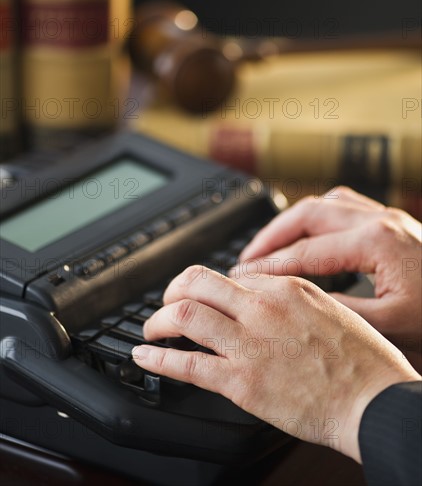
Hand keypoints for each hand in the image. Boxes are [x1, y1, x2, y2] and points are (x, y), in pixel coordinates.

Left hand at [132, 266, 419, 461]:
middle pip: (196, 282)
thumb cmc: (360, 360)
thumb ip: (291, 299)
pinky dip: (157, 359)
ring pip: (183, 316)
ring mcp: (248, 343)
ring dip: (157, 321)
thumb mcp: (330, 309)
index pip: (230, 275)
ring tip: (151, 329)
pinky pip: (185, 364)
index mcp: (285, 288)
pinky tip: (144, 357)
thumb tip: (262, 295)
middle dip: (172, 290)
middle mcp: (261, 308)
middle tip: (166, 303)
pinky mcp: (240, 381)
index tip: (203, 298)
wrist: (372, 402)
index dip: (210, 288)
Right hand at [235, 186, 421, 355]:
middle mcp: (379, 220)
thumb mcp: (391, 325)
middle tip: (247, 259)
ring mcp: (387, 218)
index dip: (269, 267)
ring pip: (324, 204)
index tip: (242, 278)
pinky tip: (309, 236)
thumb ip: (339, 311)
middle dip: (271, 236)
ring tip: (270, 246)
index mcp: (376, 242)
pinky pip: (343, 206)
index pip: (305, 252)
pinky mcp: (392, 223)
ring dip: (292, 223)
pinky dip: (317, 218)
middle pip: (308, 214)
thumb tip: (295, 303)